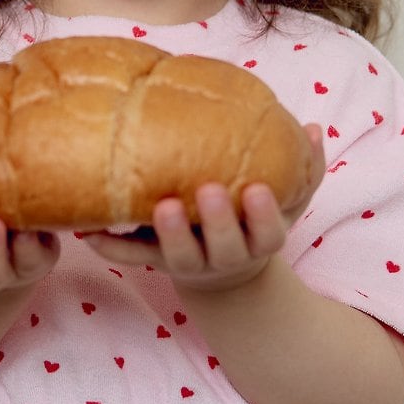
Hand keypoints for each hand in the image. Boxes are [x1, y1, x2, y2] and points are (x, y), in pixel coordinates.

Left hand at [78, 124, 325, 291]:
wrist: (225, 275)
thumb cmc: (255, 223)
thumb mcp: (288, 201)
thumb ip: (305, 168)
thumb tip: (313, 129)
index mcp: (259, 240)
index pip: (267, 233)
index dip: (262, 216)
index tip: (256, 190)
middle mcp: (224, 256)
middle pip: (223, 246)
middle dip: (216, 222)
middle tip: (207, 190)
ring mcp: (187, 261)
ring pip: (177, 256)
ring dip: (167, 234)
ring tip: (158, 206)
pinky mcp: (153, 262)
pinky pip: (131, 257)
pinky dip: (111, 247)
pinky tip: (89, 232)